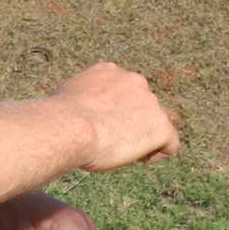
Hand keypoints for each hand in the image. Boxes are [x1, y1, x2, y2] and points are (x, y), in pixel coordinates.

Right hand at [52, 62, 179, 170]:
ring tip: (118, 150)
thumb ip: (83, 99)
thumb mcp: (67, 97)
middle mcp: (133, 80)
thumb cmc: (58, 119)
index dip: (115, 110)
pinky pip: (170, 145)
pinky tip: (137, 158)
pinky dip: (156, 154)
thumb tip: (79, 112)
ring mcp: (150, 102)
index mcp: (109, 71)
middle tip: (110, 140)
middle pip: (142, 107)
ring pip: (155, 125)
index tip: (102, 125)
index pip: (123, 91)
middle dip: (131, 123)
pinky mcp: (161, 126)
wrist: (68, 127)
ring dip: (141, 138)